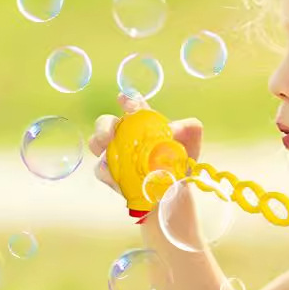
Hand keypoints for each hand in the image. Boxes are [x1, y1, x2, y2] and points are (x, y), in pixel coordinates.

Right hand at [87, 93, 203, 195]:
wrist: (176, 190)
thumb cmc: (181, 160)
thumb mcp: (191, 143)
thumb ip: (189, 129)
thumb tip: (174, 129)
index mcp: (144, 121)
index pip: (133, 105)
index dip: (127, 100)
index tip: (123, 99)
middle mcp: (126, 134)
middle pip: (106, 122)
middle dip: (104, 126)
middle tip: (108, 136)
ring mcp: (115, 153)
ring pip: (97, 144)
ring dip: (99, 146)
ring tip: (108, 155)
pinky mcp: (111, 173)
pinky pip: (102, 170)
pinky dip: (107, 173)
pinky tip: (117, 178)